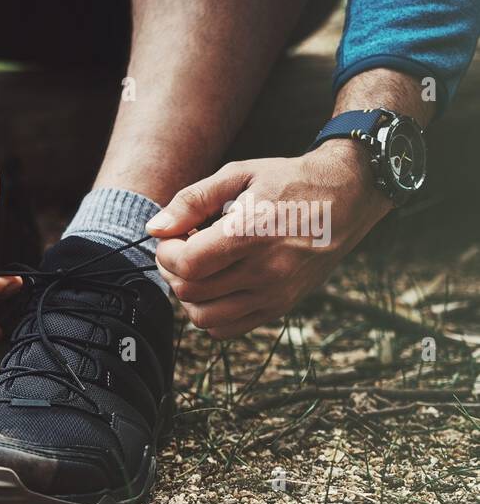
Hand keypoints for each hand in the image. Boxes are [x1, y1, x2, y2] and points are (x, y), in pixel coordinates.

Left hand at [145, 141, 392, 338]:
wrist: (348, 196)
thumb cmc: (289, 181)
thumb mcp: (238, 175)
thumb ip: (191, 201)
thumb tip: (155, 228)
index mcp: (252, 233)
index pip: (186, 264)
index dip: (165, 253)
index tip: (172, 237)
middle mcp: (266, 270)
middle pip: (190, 291)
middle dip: (172, 270)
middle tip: (182, 248)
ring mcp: (275, 294)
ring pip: (203, 317)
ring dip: (188, 295)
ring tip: (198, 268)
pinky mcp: (280, 307)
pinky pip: (226, 329)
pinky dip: (210, 313)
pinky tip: (216, 285)